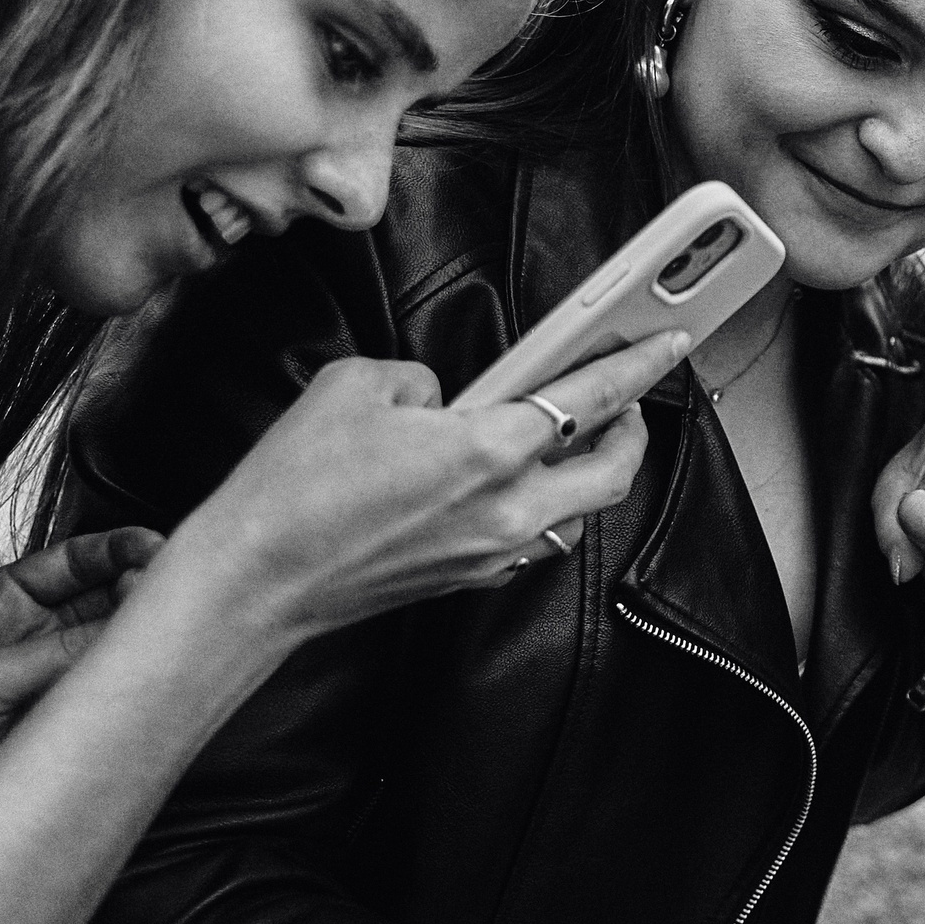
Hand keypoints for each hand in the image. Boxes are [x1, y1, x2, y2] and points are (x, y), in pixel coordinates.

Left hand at [0, 528, 160, 851]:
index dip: (115, 552)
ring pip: (112, 651)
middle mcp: (28, 642)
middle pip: (102, 602)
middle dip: (138, 592)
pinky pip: (111, 700)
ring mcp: (50, 686)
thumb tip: (123, 622)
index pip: (67, 563)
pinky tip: (150, 678)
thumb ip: (48, 654)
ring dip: (140, 642)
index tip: (155, 549)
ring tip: (162, 636)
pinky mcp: (67, 729)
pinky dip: (136, 689)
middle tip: (166, 596)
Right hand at [154, 332, 690, 648]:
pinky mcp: (470, 579)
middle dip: (635, 430)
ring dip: (586, 470)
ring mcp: (493, 553)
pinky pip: (532, 538)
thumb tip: (445, 399)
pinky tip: (513, 482)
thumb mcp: (357, 386)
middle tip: (631, 398)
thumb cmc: (292, 487)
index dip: (641, 364)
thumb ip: (424, 380)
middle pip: (615, 471)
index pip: (593, 398)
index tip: (671, 342)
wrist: (254, 580)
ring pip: (577, 509)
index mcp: (487, 452)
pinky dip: (539, 505)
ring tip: (574, 434)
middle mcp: (506, 510)